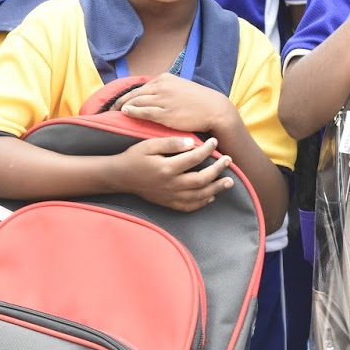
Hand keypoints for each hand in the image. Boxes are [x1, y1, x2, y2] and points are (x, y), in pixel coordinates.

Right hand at [112, 135, 233, 211]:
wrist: (120, 176)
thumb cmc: (134, 157)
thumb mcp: (149, 145)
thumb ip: (171, 143)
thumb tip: (192, 142)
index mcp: (167, 168)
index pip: (194, 158)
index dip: (208, 149)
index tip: (214, 142)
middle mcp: (170, 184)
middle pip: (201, 179)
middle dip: (218, 170)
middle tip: (228, 161)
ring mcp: (170, 196)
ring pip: (199, 196)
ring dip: (216, 188)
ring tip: (228, 182)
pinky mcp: (167, 203)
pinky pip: (188, 207)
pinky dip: (202, 203)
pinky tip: (211, 197)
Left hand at [116, 72, 237, 135]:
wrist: (214, 109)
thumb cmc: (198, 101)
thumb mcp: (180, 88)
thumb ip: (164, 89)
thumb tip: (151, 95)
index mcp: (165, 79)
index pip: (140, 87)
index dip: (126, 95)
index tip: (118, 102)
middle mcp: (162, 87)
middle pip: (134, 94)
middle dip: (120, 101)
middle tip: (110, 108)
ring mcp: (163, 99)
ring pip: (136, 102)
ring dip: (123, 107)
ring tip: (113, 113)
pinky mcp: (165, 113)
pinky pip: (143, 111)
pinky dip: (132, 111)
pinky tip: (124, 113)